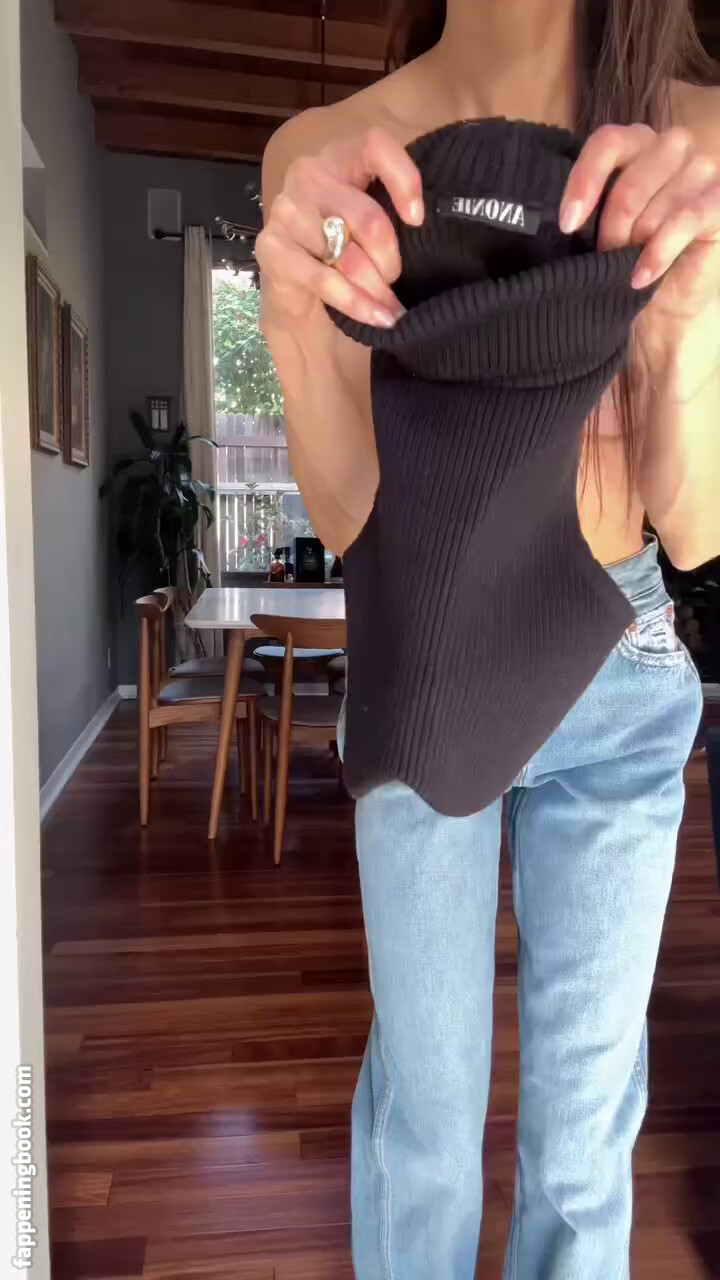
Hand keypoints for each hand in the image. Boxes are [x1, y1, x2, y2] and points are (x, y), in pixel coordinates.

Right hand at [256, 127, 422, 330]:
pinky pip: (326, 281)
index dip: (404, 179)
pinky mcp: (272, 249)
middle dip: (390, 261)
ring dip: (375, 290)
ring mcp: (286, 211)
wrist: (297, 291)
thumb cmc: (343, 249)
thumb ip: (391, 210)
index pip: (375, 146)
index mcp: (339, 157)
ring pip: (348, 256)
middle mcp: (308, 176)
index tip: (418, 220)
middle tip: (396, 281)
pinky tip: (376, 317)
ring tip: (390, 308)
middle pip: (368, 218)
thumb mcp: (372, 222)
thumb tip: (424, 224)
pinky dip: (357, 304)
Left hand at [560, 124, 719, 334]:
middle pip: (629, 184)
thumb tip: (570, 215)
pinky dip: (660, 250)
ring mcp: (702, 169)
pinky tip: (643, 275)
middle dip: (613, 230)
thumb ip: (590, 208)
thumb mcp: (600, 229)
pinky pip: (686, 219)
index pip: (607, 142)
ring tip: (631, 266)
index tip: (567, 224)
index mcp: (637, 144)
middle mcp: (672, 147)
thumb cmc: (629, 260)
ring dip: (637, 245)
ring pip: (655, 207)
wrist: (667, 303)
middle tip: (608, 256)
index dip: (584, 182)